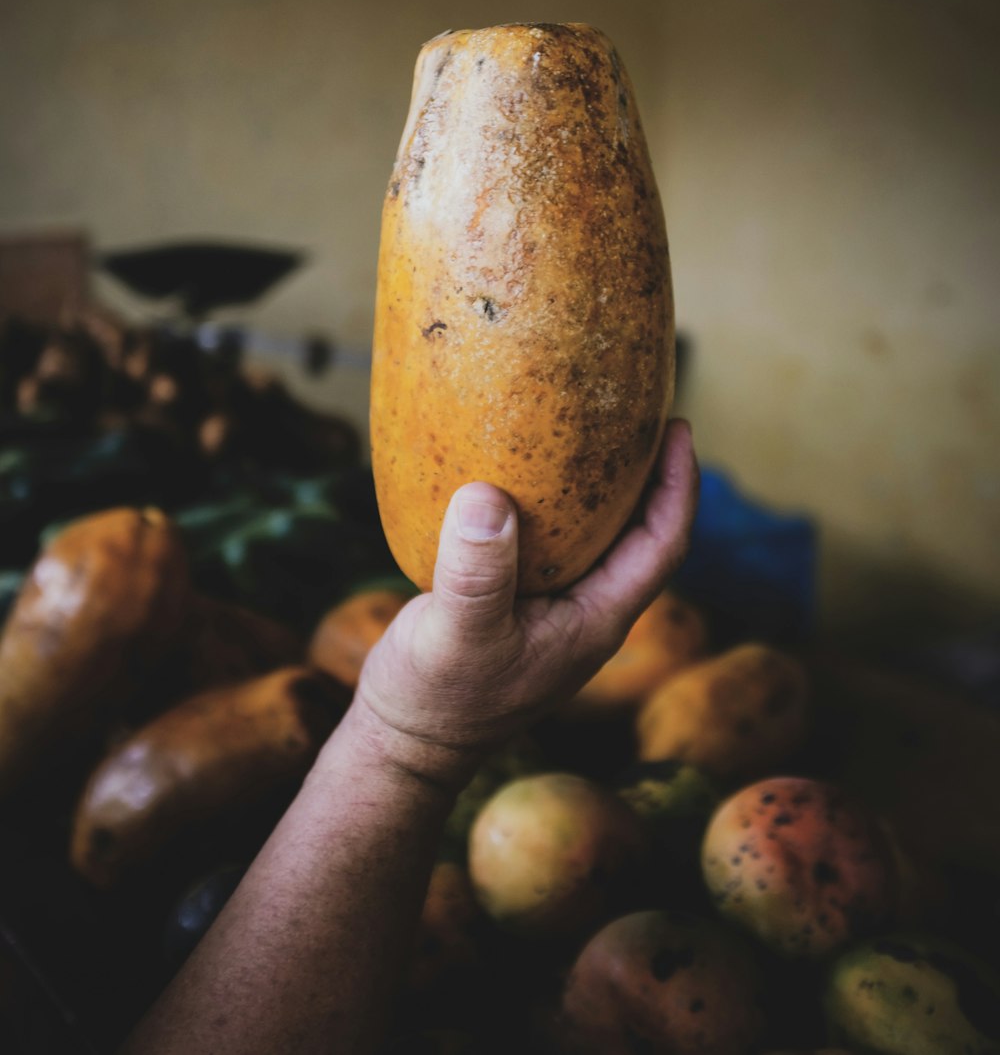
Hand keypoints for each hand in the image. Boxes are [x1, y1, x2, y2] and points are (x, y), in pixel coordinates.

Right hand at [351, 420, 698, 792]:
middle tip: (642, 409)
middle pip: (641, 531)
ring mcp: (554, 606)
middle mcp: (587, 609)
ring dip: (603, 483)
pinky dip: (549, 499)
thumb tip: (488, 498)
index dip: (679, 486)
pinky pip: (549, 538)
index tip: (678, 428)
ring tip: (590, 423)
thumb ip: (476, 574)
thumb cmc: (436, 699)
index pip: (662, 545)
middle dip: (651, 472)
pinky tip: (519, 464)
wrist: (403, 741)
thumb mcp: (456, 635)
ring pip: (596, 533)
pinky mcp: (516, 598)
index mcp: (597, 619)